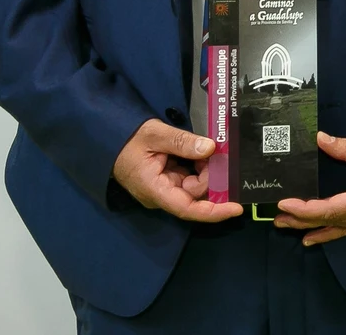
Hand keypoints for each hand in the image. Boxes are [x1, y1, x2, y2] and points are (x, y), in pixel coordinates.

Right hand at [110, 119, 242, 222]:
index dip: (214, 211)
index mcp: (155, 190)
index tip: (237, 208)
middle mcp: (161, 195)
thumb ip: (182, 142)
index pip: (188, 208)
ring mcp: (165, 188)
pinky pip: (189, 177)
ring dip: (205, 168)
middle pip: (196, 194)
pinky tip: (200, 152)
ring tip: (206, 148)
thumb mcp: (155, 135)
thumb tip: (210, 148)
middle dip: (211, 175)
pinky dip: (198, 165)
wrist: (109, 138)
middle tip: (217, 151)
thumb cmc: (128, 139)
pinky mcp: (168, 180)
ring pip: (195, 184)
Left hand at [275, 134, 345, 245]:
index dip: (304, 210)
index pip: (328, 209)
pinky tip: (315, 237)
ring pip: (336, 229)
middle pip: (328, 222)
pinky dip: (329, 233)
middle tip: (277, 219)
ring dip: (311, 229)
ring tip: (288, 229)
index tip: (285, 204)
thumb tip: (319, 139)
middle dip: (301, 221)